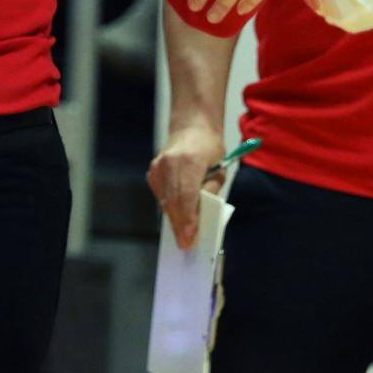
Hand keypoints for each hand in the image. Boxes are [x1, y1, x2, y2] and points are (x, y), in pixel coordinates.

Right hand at [149, 118, 226, 251]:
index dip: (188, 219)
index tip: (190, 237)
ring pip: (165, 201)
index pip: (186, 195)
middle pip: (173, 201)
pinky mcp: (153, 171)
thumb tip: (202, 217)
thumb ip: (211, 191)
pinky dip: (169, 208)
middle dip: (180, 225)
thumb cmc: (209, 148)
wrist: (192, 127)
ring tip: (182, 237)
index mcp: (189, 160)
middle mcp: (170, 163)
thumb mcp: (219, 169)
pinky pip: (161, 195)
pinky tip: (177, 219)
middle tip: (186, 244)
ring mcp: (158, 166)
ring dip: (174, 219)